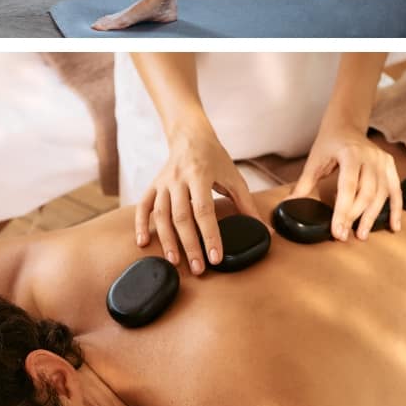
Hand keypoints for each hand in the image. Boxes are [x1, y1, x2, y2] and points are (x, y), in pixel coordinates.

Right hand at [139, 127, 259, 273]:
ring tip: (175, 262)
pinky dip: (141, 224)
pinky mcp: (153, 185)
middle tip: (198, 268)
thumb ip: (247, 205)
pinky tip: (143, 243)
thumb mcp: (234, 177)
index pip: (204, 210)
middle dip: (189, 245)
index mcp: (200, 175)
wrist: (190, 136)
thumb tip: (264, 231)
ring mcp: (163, 182)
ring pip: (161, 215)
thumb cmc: (214, 158)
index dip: (210, 235)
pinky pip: (143, 206)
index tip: (215, 256)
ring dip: (167, 240)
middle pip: (181, 216)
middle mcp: (178, 179)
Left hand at [289, 126, 401, 239]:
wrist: (345, 124)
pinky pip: (396, 190)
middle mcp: (370, 156)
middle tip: (345, 235)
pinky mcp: (389, 165)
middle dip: (355, 217)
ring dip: (372, 217)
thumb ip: (304, 183)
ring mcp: (382, 160)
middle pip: (366, 193)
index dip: (343, 211)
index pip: (348, 187)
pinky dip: (396, 209)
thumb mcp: (314, 160)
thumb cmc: (329, 142)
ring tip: (362, 234)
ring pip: (381, 194)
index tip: (338, 231)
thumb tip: (289, 203)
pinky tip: (393, 226)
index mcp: (350, 153)